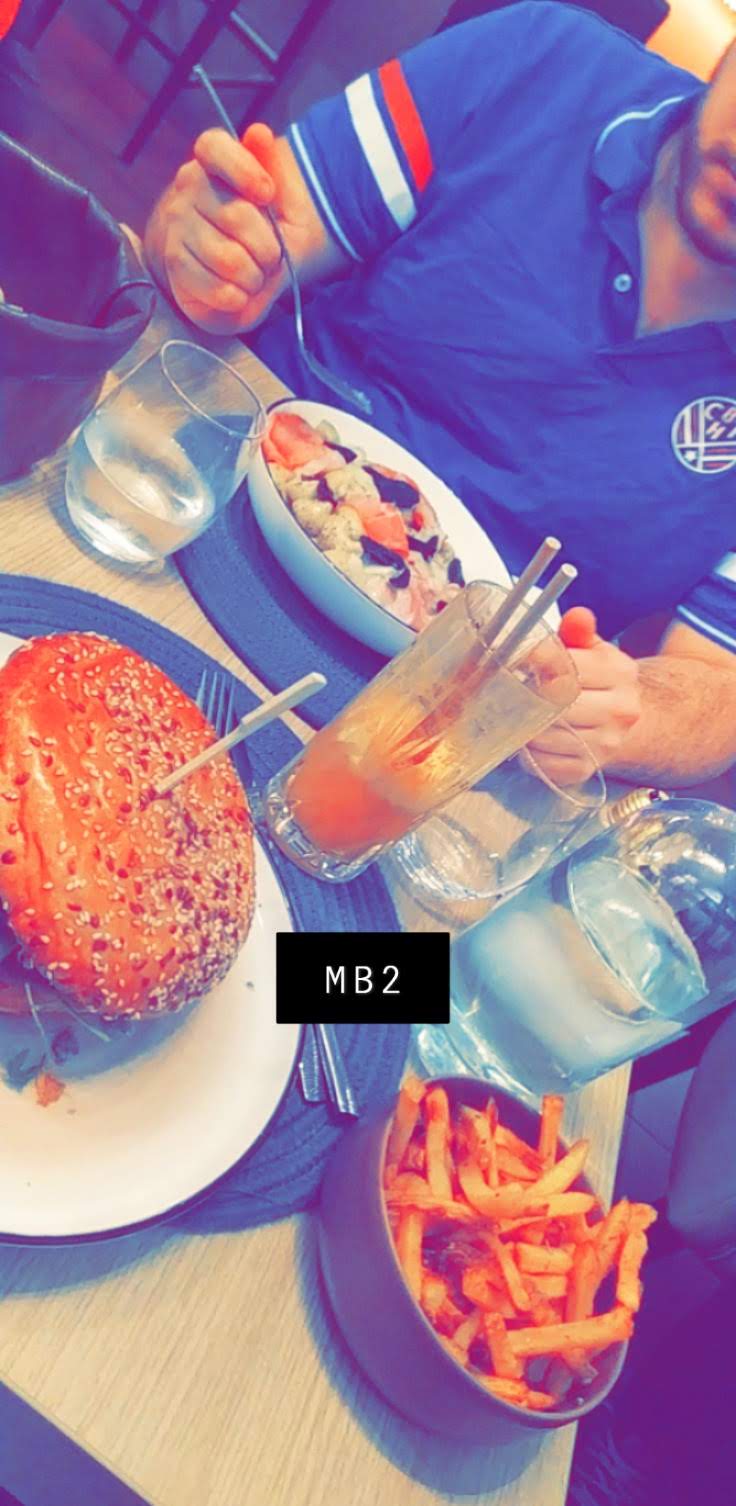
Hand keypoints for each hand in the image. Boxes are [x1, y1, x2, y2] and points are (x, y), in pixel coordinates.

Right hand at [151, 124, 312, 332]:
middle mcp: (187, 189)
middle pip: (237, 216)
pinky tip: (239, 291)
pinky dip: (240, 298)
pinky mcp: (176, 267)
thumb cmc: (262, 229)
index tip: (267, 194)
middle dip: (268, 247)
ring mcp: (177, 228)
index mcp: (212, 162)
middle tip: (271, 257)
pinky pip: (218, 289)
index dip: (244, 170)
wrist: (240, 270)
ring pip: (230, 259)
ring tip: (255, 275)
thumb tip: (259, 133)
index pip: (214, 146)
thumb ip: (272, 164)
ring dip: (256, 276)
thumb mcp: (280, 196)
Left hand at [527, 607, 640, 782]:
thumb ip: (578, 632)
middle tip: (504, 687)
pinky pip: (544, 764)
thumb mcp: (592, 650)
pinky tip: (526, 737)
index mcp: (620, 673)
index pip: (569, 668)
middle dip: (526, 695)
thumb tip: (577, 615)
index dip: (535, 662)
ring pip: (545, 737)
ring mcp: (605, 744)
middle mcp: (619, 711)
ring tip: (512, 711)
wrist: (628, 720)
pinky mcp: (586, 769)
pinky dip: (528, 752)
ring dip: (522, 725)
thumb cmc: (597, 679)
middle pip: (556, 705)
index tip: (514, 658)